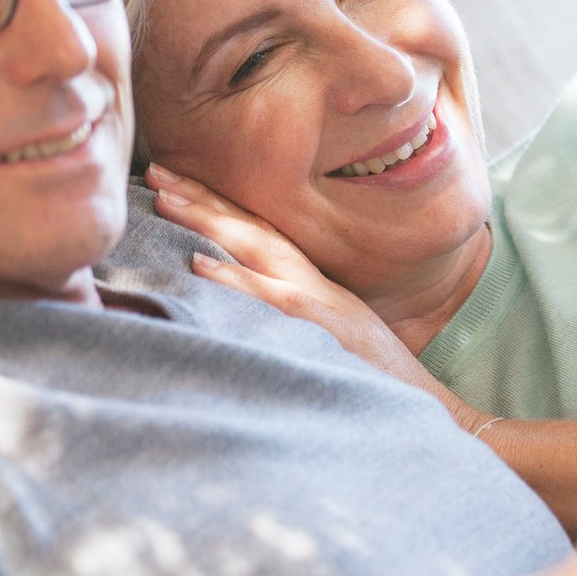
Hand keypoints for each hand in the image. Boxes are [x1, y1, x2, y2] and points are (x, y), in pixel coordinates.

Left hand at [146, 162, 477, 425]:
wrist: (419, 400)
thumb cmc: (370, 376)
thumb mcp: (329, 333)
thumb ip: (291, 314)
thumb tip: (240, 309)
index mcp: (310, 282)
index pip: (258, 232)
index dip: (218, 204)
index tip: (177, 183)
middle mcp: (309, 283)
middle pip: (250, 230)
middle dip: (203, 199)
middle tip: (157, 174)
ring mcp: (311, 302)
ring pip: (254, 251)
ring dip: (210, 223)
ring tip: (166, 200)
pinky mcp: (313, 328)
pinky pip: (267, 300)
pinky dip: (235, 281)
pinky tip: (200, 265)